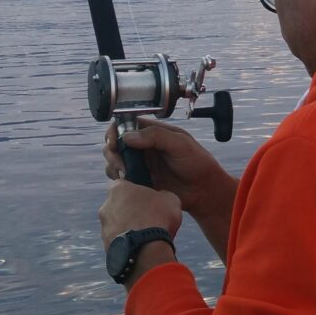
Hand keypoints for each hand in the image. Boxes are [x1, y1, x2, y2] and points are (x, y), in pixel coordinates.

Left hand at [99, 179, 182, 249]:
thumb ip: (161, 196)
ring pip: (118, 225)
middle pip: (119, 206)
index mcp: (118, 189)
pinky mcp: (105, 245)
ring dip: (129, 229)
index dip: (138, 193)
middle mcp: (105, 206)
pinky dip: (128, 243)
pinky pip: (118, 241)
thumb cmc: (157, 217)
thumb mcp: (170, 199)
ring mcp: (103, 227)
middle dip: (131, 212)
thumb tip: (160, 200)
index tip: (148, 200)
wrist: (145, 249)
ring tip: (146, 237)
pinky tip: (141, 247)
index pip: (125, 185)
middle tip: (148, 220)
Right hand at [103, 119, 232, 219]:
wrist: (203, 190)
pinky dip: (118, 178)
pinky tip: (128, 181)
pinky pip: (120, 177)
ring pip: (114, 160)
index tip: (113, 141)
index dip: (115, 130)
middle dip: (111, 151)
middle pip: (115, 142)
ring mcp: (140, 163)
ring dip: (113, 165)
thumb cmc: (197, 163)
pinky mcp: (139, 180)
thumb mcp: (181, 144)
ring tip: (125, 173)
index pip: (126, 124)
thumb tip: (128, 136)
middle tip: (121, 162)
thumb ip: (157, 136)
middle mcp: (143, 147)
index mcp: (153, 132)